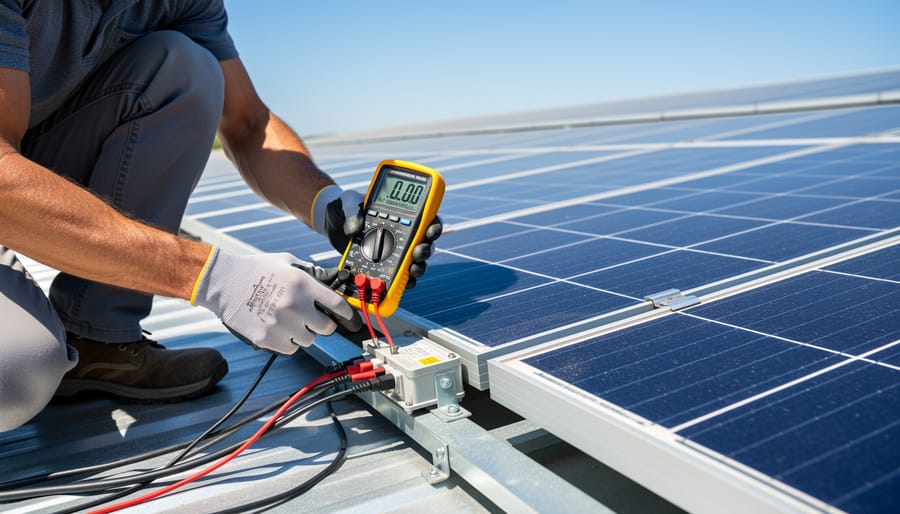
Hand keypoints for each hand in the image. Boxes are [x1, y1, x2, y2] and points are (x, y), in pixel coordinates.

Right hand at [192, 248, 356, 354]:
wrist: (223, 282)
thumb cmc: (254, 270)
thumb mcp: (286, 262)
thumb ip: (309, 272)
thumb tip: (329, 279)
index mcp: (303, 284)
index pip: (337, 305)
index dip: (346, 313)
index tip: (347, 317)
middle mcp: (295, 305)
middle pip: (326, 327)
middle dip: (323, 324)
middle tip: (313, 320)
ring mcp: (281, 324)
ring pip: (309, 340)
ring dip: (304, 334)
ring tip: (291, 323)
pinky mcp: (267, 338)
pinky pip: (291, 349)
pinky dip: (289, 343)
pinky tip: (280, 330)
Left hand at [311, 185, 442, 288]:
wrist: (333, 222)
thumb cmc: (346, 207)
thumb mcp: (349, 202)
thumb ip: (353, 211)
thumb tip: (354, 228)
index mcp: (401, 215)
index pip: (426, 219)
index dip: (434, 225)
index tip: (430, 231)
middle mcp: (402, 234)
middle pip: (424, 244)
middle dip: (425, 250)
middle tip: (417, 253)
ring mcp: (394, 252)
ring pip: (414, 263)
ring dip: (417, 268)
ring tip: (411, 270)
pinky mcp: (383, 266)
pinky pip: (397, 276)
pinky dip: (400, 282)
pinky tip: (398, 284)